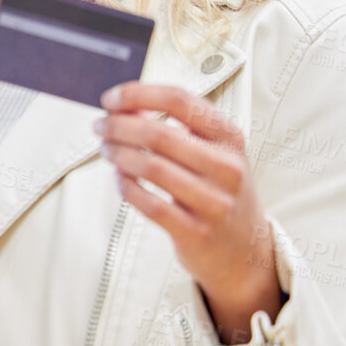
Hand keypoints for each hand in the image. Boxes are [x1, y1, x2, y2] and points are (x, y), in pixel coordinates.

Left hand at [93, 82, 281, 343]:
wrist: (246, 251)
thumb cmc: (221, 191)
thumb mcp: (214, 152)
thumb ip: (178, 126)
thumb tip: (126, 104)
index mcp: (230, 137)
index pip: (179, 101)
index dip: (138, 94)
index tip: (111, 98)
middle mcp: (227, 167)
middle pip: (158, 134)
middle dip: (118, 126)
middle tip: (99, 126)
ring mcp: (214, 202)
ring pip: (150, 167)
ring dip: (118, 154)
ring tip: (106, 150)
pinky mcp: (196, 233)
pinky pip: (149, 204)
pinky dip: (126, 187)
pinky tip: (120, 179)